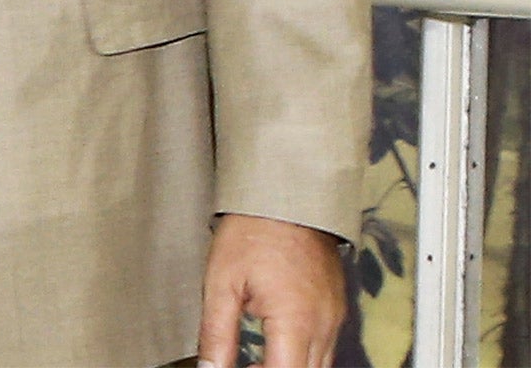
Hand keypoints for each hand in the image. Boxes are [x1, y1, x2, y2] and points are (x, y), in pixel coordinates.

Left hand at [199, 213, 344, 367]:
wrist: (286, 196)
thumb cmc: (254, 230)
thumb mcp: (221, 282)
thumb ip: (216, 333)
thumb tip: (210, 367)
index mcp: (296, 321)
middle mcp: (324, 325)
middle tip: (244, 363)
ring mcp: (335, 318)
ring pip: (320, 366)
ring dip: (289, 367)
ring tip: (254, 359)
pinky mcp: (336, 309)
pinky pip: (324, 348)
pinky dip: (301, 355)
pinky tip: (275, 346)